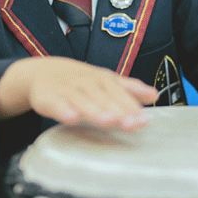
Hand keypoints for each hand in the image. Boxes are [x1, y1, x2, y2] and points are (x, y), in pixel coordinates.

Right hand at [0, 57, 158, 130]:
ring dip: (95, 111)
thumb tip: (155, 95)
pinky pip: (56, 105)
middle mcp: (88, 83)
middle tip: (132, 125)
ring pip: (83, 101)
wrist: (42, 72)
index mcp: (103, 80)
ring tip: (109, 122)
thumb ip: (129, 89)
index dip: (132, 107)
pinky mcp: (49, 98)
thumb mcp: (105, 81)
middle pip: (105, 98)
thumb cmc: (80, 81)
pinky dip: (64, 110)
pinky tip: (72, 119)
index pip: (120, 93)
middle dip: (119, 111)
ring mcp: (68, 90)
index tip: (144, 121)